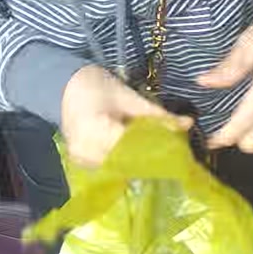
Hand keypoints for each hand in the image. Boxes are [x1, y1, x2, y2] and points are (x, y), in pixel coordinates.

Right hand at [60, 66, 189, 166]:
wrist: (63, 85)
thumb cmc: (96, 85)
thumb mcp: (129, 97)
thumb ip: (158, 114)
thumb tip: (188, 124)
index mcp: (97, 132)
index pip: (135, 149)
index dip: (158, 150)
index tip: (179, 149)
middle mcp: (87, 152)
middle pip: (128, 163)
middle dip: (151, 157)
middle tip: (172, 151)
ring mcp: (82, 160)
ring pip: (119, 168)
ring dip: (138, 161)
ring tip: (156, 152)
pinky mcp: (82, 162)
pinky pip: (109, 167)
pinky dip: (124, 161)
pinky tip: (137, 154)